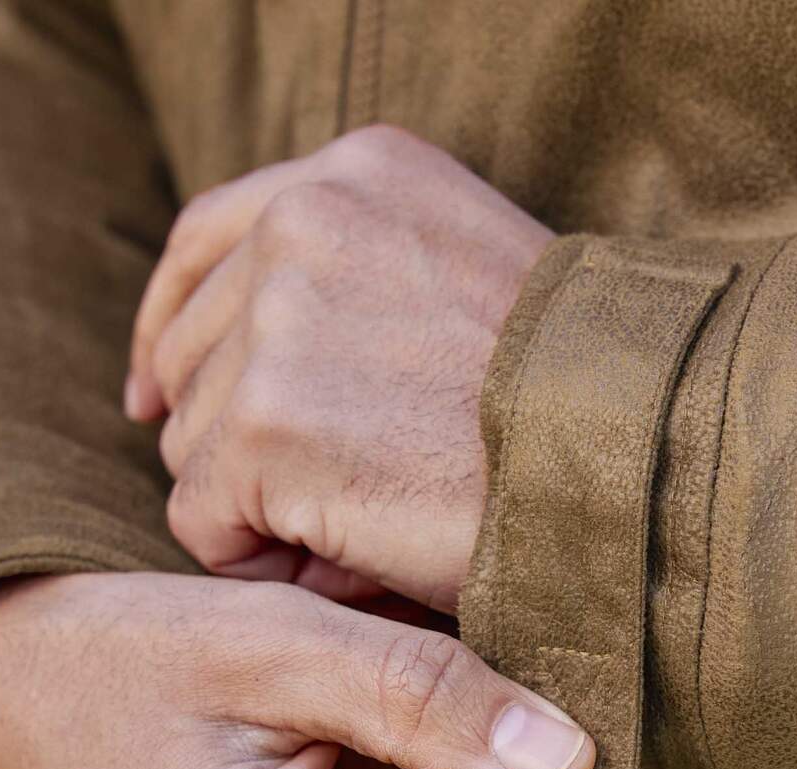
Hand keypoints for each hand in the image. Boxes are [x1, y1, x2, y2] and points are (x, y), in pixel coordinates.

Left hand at [125, 125, 553, 611]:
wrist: (644, 468)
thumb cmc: (568, 405)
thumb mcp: (461, 284)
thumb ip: (345, 287)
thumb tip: (214, 365)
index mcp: (355, 176)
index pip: (203, 242)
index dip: (168, 331)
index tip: (152, 395)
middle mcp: (306, 222)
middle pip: (189, 357)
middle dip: (233, 441)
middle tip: (323, 500)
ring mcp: (281, 320)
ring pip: (191, 444)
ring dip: (255, 506)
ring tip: (359, 529)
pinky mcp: (267, 426)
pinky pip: (202, 519)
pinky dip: (257, 561)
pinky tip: (342, 564)